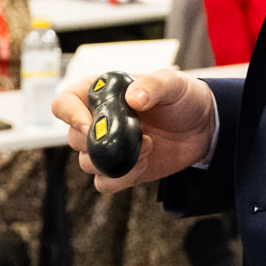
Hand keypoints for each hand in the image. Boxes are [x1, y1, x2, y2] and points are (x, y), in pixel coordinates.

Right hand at [53, 68, 216, 193]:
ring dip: (114, 161)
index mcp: (101, 93)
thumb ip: (153, 84)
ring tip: (148, 147)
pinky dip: (122, 178)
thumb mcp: (172, 82)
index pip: (64, 103)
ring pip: (86, 164)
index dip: (70, 115)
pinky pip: (104, 183)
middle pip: (72, 138)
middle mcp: (98, 121)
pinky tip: (145, 163)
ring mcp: (108, 147)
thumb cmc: (183, 97)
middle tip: (134, 135)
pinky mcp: (120, 169)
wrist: (202, 127)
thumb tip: (133, 98)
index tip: (89, 125)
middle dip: (99, 142)